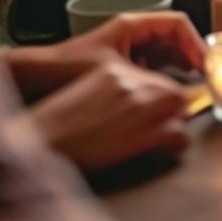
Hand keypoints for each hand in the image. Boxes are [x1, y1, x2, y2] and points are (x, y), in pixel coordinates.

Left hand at [7, 10, 204, 100]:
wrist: (38, 76)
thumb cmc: (69, 68)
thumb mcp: (115, 74)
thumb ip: (150, 83)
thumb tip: (179, 95)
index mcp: (132, 25)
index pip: (177, 23)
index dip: (195, 42)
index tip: (205, 62)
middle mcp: (132, 31)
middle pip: (175, 36)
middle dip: (192, 53)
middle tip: (205, 74)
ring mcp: (127, 45)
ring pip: (165, 49)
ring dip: (180, 63)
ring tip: (191, 81)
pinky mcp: (122, 60)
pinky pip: (153, 61)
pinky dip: (165, 71)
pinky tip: (167, 87)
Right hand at [28, 55, 191, 171]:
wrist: (41, 144)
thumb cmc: (59, 125)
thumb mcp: (89, 93)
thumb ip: (118, 90)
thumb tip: (143, 103)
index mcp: (115, 70)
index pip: (159, 78)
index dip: (164, 98)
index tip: (163, 109)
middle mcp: (131, 82)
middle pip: (175, 94)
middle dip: (172, 112)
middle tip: (162, 128)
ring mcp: (141, 106)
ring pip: (180, 113)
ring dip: (174, 128)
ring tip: (160, 141)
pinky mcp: (145, 131)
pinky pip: (179, 136)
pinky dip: (174, 145)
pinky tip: (161, 150)